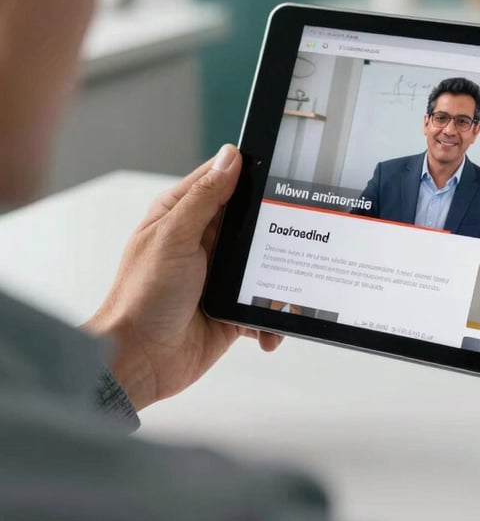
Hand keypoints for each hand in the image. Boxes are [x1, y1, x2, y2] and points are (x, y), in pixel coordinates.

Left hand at [83, 144, 281, 410]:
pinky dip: (271, 316)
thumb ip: (204, 198)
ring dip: (279, 277)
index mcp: (183, 215)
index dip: (251, 172)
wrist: (138, 363)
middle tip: (298, 231)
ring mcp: (219, 275)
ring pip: (265, 262)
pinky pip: (263, 304)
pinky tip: (269, 327)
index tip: (283, 170)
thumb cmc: (141, 299)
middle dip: (276, 229)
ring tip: (288, 288)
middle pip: (252, 220)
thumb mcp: (174, 238)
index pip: (223, 179)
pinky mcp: (232, 307)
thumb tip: (231, 157)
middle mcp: (203, 241)